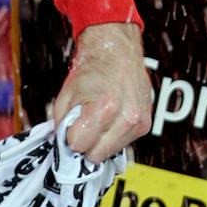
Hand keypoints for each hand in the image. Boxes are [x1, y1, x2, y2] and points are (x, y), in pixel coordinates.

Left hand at [49, 22, 153, 161]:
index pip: (79, 145)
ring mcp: (138, 123)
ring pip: (109, 152)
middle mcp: (126, 118)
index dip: (71, 137)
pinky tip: (110, 119)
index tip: (71, 127)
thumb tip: (62, 144)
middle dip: (86, 143)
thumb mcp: (67, 93)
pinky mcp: (145, 125)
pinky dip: (113, 136)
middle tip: (83, 125)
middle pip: (95, 155)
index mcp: (105, 108)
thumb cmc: (93, 69)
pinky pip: (122, 144)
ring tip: (98, 118)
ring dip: (100, 141)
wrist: (117, 51)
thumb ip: (61, 122)